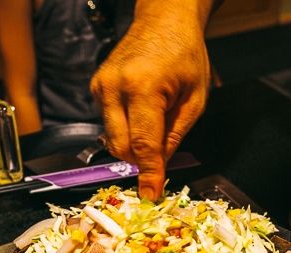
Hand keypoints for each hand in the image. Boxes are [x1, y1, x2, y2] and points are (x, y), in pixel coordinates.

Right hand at [90, 16, 211, 200]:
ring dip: (133, 143)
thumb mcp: (195, 100)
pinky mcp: (95, 87)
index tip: (150, 195)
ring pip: (112, 138)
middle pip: (121, 147)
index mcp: (143, 87)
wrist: (163, 20)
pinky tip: (142, 110)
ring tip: (155, 121)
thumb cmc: (185, 55)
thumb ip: (175, 136)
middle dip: (141, 159)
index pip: (143, 144)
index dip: (149, 173)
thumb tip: (160, 166)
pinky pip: (109, 123)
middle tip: (162, 157)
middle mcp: (114, 86)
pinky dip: (126, 127)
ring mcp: (100, 86)